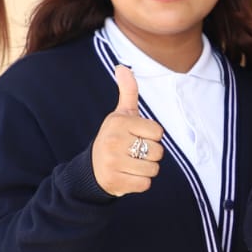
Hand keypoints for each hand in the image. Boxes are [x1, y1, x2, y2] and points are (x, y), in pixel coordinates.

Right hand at [91, 65, 163, 196]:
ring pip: (153, 169)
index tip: (137, 137)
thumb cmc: (114, 138)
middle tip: (133, 153)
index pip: (158, 132)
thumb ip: (128, 92)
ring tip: (131, 165)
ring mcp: (113, 162)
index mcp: (119, 122)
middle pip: (158, 152)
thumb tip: (122, 67)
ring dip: (146, 170)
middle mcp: (113, 141)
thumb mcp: (120, 115)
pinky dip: (141, 183)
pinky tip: (128, 177)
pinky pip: (145, 185)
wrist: (93, 169)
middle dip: (150, 155)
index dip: (152, 137)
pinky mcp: (115, 182)